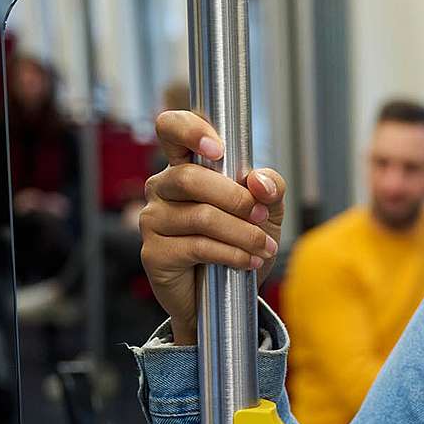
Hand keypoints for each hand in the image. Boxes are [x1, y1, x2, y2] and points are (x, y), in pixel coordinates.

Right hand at [139, 110, 286, 344]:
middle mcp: (162, 188)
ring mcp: (153, 220)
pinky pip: (197, 247)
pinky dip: (233, 254)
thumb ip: (270, 186)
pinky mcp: (153, 253)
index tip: (218, 149)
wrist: (229, 295)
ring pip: (201, 217)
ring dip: (242, 233)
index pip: (171, 128)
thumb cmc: (243, 240)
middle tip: (261, 216)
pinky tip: (249, 263)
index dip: (189, 130)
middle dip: (236, 198)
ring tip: (264, 247)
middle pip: (190, 178)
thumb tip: (258, 181)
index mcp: (185, 165)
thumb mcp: (267, 209)